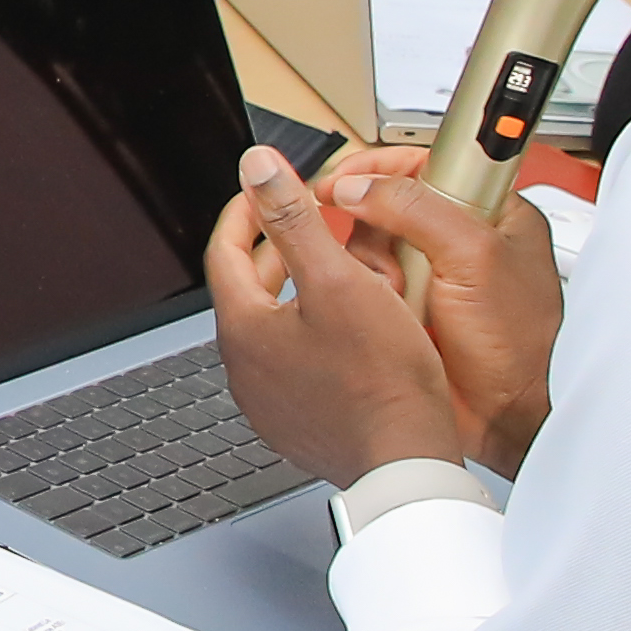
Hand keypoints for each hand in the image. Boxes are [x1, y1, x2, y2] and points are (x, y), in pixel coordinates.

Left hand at [199, 148, 483, 486]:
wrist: (406, 462)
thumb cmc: (381, 379)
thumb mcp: (338, 279)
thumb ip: (294, 218)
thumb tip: (258, 168)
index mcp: (243, 330)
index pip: (224, 252)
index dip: (246, 212)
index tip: (265, 192)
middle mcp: (244, 371)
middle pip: (247, 292)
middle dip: (275, 251)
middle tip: (305, 225)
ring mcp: (268, 404)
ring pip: (271, 329)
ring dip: (295, 294)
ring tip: (335, 272)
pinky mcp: (296, 427)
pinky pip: (292, 366)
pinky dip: (310, 336)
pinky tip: (350, 333)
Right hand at [313, 144, 560, 466]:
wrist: (507, 416)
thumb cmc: (519, 344)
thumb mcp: (473, 257)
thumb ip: (417, 209)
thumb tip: (360, 186)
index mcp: (493, 213)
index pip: (428, 164)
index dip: (381, 168)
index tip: (343, 178)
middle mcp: (463, 241)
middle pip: (390, 206)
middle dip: (376, 232)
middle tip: (383, 257)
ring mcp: (436, 276)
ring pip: (374, 248)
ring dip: (374, 270)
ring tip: (395, 293)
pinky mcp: (413, 308)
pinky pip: (371, 287)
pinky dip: (370, 297)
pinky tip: (387, 311)